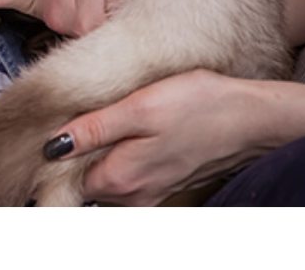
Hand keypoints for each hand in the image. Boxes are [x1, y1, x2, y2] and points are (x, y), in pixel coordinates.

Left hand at [45, 69, 272, 206]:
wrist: (252, 119)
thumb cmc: (200, 106)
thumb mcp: (139, 108)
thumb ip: (94, 129)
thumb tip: (51, 146)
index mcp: (120, 180)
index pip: (66, 177)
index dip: (61, 147)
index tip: (68, 119)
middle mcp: (133, 197)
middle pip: (85, 180)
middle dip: (82, 151)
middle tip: (95, 112)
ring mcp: (151, 193)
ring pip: (108, 177)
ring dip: (105, 151)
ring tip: (119, 117)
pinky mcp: (165, 183)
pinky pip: (131, 174)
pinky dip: (126, 154)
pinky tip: (139, 128)